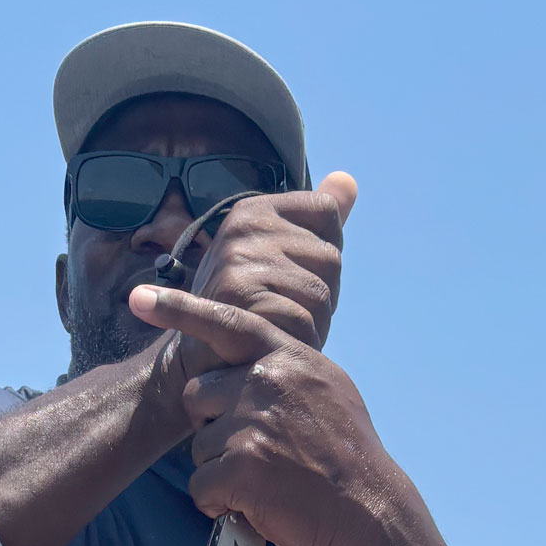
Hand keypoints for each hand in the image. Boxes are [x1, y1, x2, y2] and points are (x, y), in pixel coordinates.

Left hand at [128, 288, 395, 545]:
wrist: (368, 511)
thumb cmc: (348, 456)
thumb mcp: (328, 389)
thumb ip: (286, 370)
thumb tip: (252, 362)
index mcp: (287, 356)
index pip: (227, 323)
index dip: (180, 310)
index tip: (139, 300)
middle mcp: (266, 381)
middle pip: (197, 393)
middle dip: (212, 424)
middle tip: (253, 450)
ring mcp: (251, 423)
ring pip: (198, 446)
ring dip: (220, 470)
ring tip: (264, 481)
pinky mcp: (241, 467)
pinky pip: (200, 486)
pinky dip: (218, 503)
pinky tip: (253, 505)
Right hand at [172, 171, 356, 374]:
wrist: (196, 365)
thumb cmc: (245, 311)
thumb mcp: (274, 258)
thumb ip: (313, 223)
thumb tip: (349, 180)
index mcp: (254, 211)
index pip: (326, 212)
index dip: (323, 254)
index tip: (294, 278)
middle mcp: (244, 227)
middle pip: (330, 259)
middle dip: (319, 297)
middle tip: (282, 314)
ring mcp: (238, 262)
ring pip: (321, 295)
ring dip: (310, 326)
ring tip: (275, 332)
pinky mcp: (238, 300)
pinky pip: (301, 323)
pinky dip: (295, 344)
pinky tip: (271, 346)